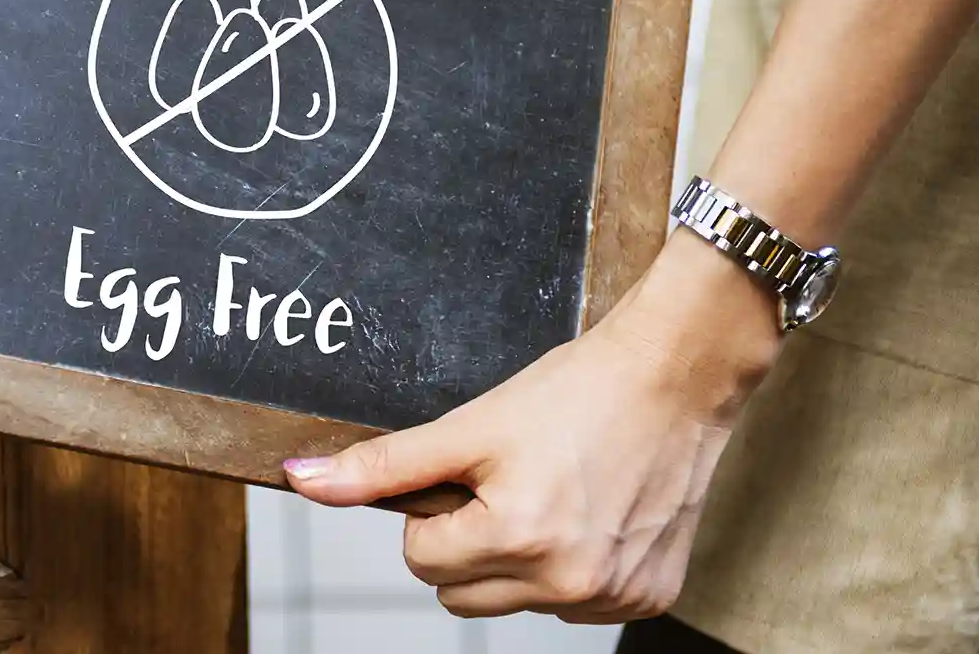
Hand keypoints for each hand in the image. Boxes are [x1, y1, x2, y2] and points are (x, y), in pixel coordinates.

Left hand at [282, 231, 782, 622]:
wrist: (675, 375)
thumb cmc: (577, 390)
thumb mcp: (471, 424)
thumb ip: (384, 465)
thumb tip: (302, 480)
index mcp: (518, 536)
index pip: (420, 559)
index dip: (434, 511)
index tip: (471, 474)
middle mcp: (569, 580)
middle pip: (460, 594)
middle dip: (468, 542)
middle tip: (509, 482)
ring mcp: (612, 595)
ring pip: (517, 602)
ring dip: (521, 557)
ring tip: (556, 491)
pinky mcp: (649, 596)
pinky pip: (574, 602)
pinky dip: (572, 565)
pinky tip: (592, 512)